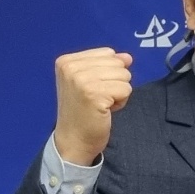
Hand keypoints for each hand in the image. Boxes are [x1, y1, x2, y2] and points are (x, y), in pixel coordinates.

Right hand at [52, 48, 133, 165]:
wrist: (74, 140)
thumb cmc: (83, 112)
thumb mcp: (91, 82)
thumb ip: (108, 65)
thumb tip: (127, 56)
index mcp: (67, 61)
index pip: (108, 53)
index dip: (108, 73)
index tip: (93, 89)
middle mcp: (71, 67)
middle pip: (118, 64)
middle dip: (115, 83)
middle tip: (98, 99)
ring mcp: (82, 80)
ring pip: (124, 76)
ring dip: (119, 93)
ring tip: (101, 104)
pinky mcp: (95, 93)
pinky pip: (126, 89)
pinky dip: (121, 102)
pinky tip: (105, 110)